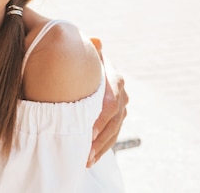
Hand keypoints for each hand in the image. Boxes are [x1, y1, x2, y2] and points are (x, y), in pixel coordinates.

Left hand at [88, 38, 128, 166]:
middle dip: (101, 138)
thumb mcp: (83, 52)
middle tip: (85, 151)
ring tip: (86, 159)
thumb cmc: (78, 57)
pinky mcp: (116, 116)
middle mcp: (121, 92)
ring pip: (115, 130)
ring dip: (101, 146)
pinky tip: (90, 158)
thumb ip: (88, 49)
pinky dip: (102, 147)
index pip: (112, 101)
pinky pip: (112, 134)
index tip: (88, 131)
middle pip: (115, 120)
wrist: (83, 63)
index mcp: (113, 77)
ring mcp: (121, 105)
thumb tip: (96, 40)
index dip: (101, 118)